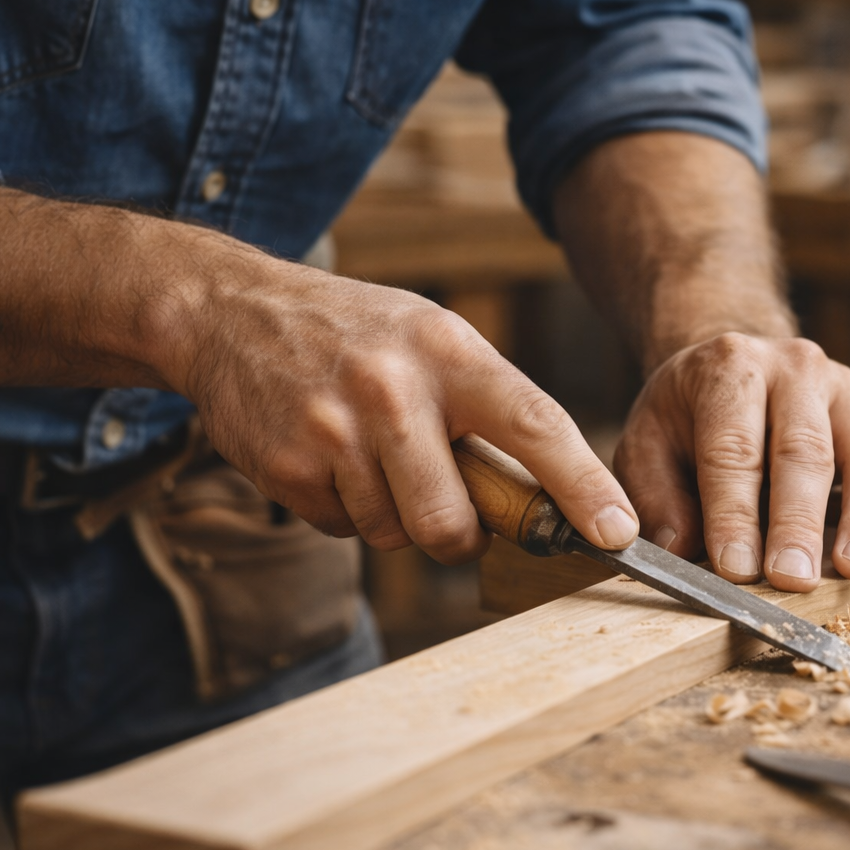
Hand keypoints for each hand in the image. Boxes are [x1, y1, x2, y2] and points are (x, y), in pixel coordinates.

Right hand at [172, 263, 637, 560]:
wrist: (230, 313)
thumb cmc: (358, 335)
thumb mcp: (433, 340)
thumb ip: (488, 409)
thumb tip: (550, 502)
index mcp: (449, 351)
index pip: (535, 423)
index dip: (583, 485)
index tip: (619, 532)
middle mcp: (395, 389)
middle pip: (452, 522)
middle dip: (459, 536)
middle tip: (446, 504)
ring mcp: (334, 429)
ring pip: (397, 533)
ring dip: (393, 514)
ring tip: (371, 454)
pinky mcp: (287, 465)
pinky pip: (344, 529)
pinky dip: (345, 508)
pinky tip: (330, 457)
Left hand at [613, 333, 849, 590]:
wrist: (732, 364)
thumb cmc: (687, 415)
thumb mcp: (646, 441)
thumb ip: (655, 495)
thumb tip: (678, 550)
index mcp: (731, 370)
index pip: (733, 448)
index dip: (733, 511)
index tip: (735, 567)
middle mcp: (794, 370)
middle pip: (803, 449)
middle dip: (798, 521)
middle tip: (794, 579)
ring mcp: (844, 389)